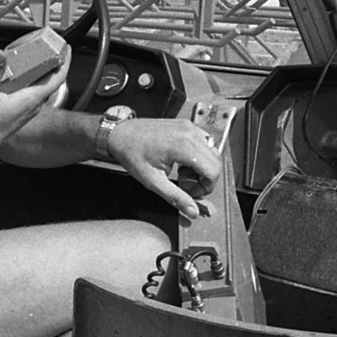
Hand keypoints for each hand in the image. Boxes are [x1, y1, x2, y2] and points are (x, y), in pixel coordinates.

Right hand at [0, 49, 69, 151]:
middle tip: (9, 51)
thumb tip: (0, 54)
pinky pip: (10, 89)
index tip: (66, 49)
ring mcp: (22, 107)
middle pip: (36, 75)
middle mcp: (30, 104)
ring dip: (0, 71)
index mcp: (30, 99)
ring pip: (18, 80)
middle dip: (19, 60)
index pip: (57, 78)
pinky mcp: (12, 110)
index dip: (64, 61)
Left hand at [106, 118, 223, 218]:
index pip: (213, 170)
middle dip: (205, 178)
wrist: (120, 134)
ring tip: (182, 172)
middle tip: (186, 184)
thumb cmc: (132, 153)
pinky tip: (182, 161)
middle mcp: (189, 133)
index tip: (192, 192)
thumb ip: (175, 197)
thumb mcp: (153, 181)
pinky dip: (199, 155)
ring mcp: (189, 127)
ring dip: (202, 166)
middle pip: (216, 161)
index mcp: (183, 146)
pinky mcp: (186, 126)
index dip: (207, 187)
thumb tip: (192, 211)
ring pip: (213, 152)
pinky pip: (204, 142)